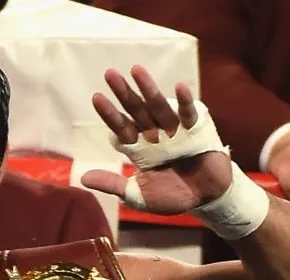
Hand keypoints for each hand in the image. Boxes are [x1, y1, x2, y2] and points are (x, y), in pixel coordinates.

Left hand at [80, 65, 232, 213]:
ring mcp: (175, 130)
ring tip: (136, 69)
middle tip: (109, 74)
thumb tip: (82, 178)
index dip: (110, 114)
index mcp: (139, 148)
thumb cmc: (172, 196)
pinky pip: (189, 114)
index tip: (96, 97)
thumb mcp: (139, 195)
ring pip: (159, 107)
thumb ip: (114, 185)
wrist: (206, 199)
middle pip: (136, 110)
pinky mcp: (197, 130)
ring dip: (148, 89)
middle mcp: (154, 134)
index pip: (121, 127)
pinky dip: (185, 102)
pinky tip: (179, 87)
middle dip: (124, 93)